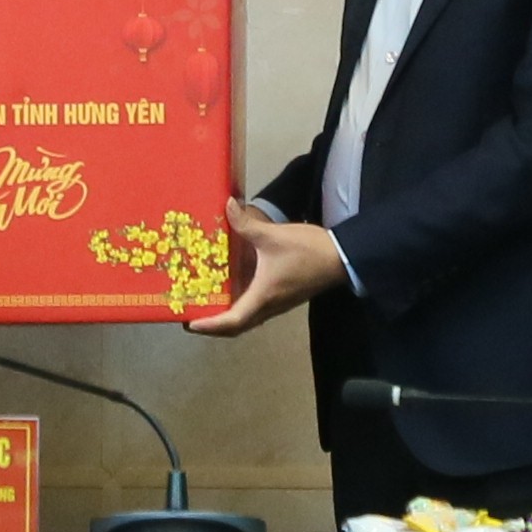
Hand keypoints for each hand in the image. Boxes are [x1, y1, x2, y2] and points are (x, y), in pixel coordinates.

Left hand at [186, 195, 345, 336]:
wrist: (342, 257)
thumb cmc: (307, 251)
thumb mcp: (273, 236)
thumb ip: (246, 223)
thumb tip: (227, 205)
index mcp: (262, 297)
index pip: (231, 322)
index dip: (210, 325)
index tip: (190, 323)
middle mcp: (268, 306)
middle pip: (237, 326)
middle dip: (215, 326)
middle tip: (194, 316)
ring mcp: (278, 304)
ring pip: (248, 319)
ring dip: (228, 317)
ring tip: (209, 303)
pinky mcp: (284, 297)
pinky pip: (257, 308)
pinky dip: (241, 305)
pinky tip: (234, 287)